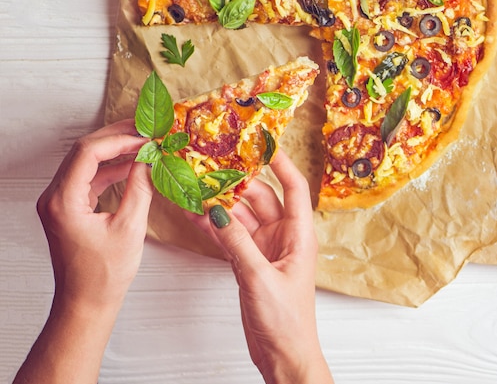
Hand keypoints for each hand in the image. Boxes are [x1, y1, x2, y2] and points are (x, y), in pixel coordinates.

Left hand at [38, 119, 153, 308]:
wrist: (87, 302)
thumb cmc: (105, 274)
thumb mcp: (130, 227)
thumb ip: (139, 188)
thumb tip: (149, 160)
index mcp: (63, 201)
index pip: (87, 153)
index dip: (118, 139)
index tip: (145, 137)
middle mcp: (54, 197)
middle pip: (83, 152)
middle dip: (116, 138)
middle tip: (145, 130)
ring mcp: (60, 202)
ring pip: (86, 162)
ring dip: (114, 151)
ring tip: (143, 143)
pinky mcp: (69, 207)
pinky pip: (89, 178)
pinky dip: (111, 169)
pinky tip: (133, 166)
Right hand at [188, 150, 333, 383]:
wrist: (284, 355)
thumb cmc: (287, 322)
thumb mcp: (260, 278)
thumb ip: (238, 243)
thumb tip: (218, 212)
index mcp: (299, 236)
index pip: (294, 188)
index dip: (281, 163)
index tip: (263, 142)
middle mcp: (283, 237)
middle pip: (260, 198)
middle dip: (237, 183)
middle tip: (212, 166)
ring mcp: (265, 249)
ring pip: (241, 217)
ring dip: (220, 206)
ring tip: (196, 190)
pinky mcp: (250, 263)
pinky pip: (231, 237)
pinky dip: (215, 228)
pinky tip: (196, 216)